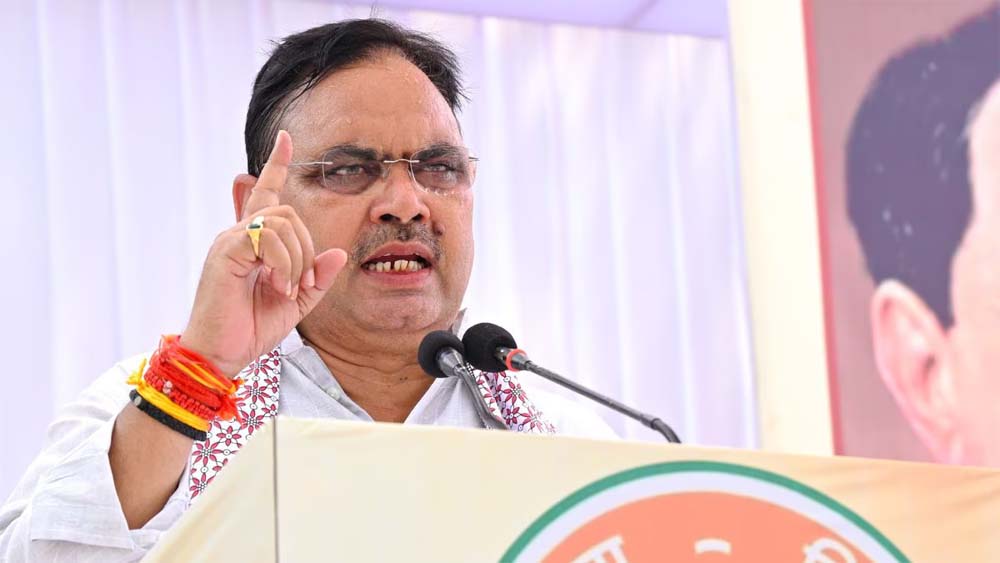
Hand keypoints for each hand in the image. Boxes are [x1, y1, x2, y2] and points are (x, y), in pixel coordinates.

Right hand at [180, 131, 347, 376]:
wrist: (221, 354)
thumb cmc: (251, 329)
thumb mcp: (296, 302)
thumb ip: (317, 277)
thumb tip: (338, 252)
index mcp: (254, 243)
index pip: (265, 193)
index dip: (276, 165)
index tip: (285, 138)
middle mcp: (239, 235)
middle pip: (288, 213)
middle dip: (306, 248)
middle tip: (301, 284)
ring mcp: (230, 241)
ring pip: (281, 222)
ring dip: (296, 259)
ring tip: (286, 288)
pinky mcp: (226, 251)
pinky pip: (267, 238)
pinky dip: (283, 263)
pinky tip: (277, 287)